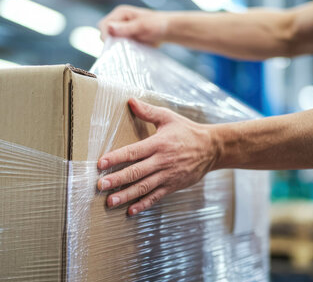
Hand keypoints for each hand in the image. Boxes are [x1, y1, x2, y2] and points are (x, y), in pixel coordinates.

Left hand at [97, 98, 219, 215]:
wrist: (212, 148)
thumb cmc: (187, 131)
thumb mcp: (168, 117)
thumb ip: (148, 111)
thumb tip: (130, 101)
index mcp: (158, 143)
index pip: (134, 151)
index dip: (116, 157)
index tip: (101, 163)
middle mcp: (162, 161)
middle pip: (136, 172)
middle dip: (117, 179)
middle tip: (100, 185)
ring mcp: (167, 175)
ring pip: (144, 187)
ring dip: (126, 195)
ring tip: (110, 201)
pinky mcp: (173, 185)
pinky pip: (156, 197)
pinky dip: (143, 204)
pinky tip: (131, 210)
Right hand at [98, 5, 167, 45]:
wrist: (167, 31)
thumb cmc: (157, 24)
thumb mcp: (142, 26)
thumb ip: (126, 28)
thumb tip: (109, 28)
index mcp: (120, 13)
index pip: (104, 25)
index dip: (106, 35)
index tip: (114, 45)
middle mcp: (118, 20)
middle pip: (104, 33)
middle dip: (110, 42)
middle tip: (122, 48)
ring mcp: (121, 30)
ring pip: (109, 41)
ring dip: (115, 47)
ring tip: (126, 50)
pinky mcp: (124, 38)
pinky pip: (117, 45)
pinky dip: (120, 50)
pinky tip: (127, 53)